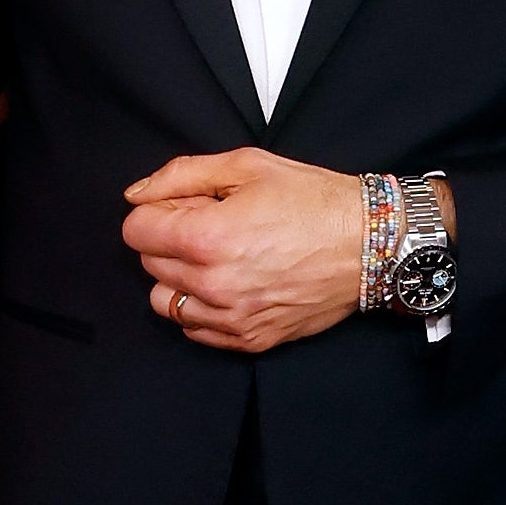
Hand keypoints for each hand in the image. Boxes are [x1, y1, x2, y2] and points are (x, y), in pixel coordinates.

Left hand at [123, 148, 371, 352]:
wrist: (369, 244)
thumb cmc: (314, 200)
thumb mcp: (248, 165)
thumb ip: (182, 174)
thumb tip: (136, 194)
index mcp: (208, 237)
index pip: (135, 230)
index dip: (159, 210)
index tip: (189, 205)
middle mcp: (214, 284)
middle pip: (149, 263)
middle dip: (171, 239)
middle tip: (213, 224)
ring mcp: (232, 317)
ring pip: (165, 301)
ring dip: (180, 277)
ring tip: (218, 258)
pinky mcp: (250, 339)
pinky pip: (194, 329)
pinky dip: (202, 308)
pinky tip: (231, 284)